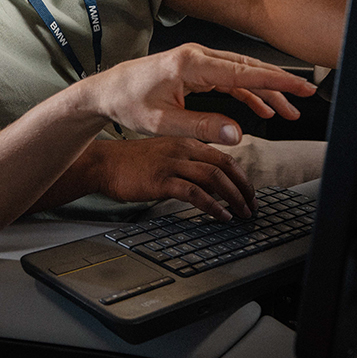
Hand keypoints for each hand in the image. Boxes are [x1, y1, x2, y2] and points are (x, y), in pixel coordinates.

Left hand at [77, 43, 314, 148]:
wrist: (105, 91)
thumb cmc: (128, 103)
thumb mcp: (163, 123)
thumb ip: (201, 126)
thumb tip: (237, 132)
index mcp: (190, 65)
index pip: (243, 73)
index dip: (276, 81)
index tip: (301, 87)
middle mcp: (196, 56)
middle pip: (248, 68)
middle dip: (279, 83)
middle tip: (306, 96)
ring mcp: (196, 60)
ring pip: (241, 73)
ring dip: (265, 90)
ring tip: (288, 111)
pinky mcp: (194, 68)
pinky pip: (229, 78)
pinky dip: (247, 92)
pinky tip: (261, 109)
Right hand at [88, 137, 256, 218]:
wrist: (104, 163)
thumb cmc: (132, 162)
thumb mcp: (166, 155)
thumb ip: (189, 165)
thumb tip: (213, 185)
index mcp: (186, 142)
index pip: (224, 156)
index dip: (242, 176)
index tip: (249, 193)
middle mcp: (182, 149)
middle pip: (225, 165)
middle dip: (244, 188)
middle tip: (252, 205)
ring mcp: (172, 163)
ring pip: (214, 177)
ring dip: (233, 197)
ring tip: (241, 213)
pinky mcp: (161, 180)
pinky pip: (194, 193)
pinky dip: (212, 205)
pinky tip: (220, 215)